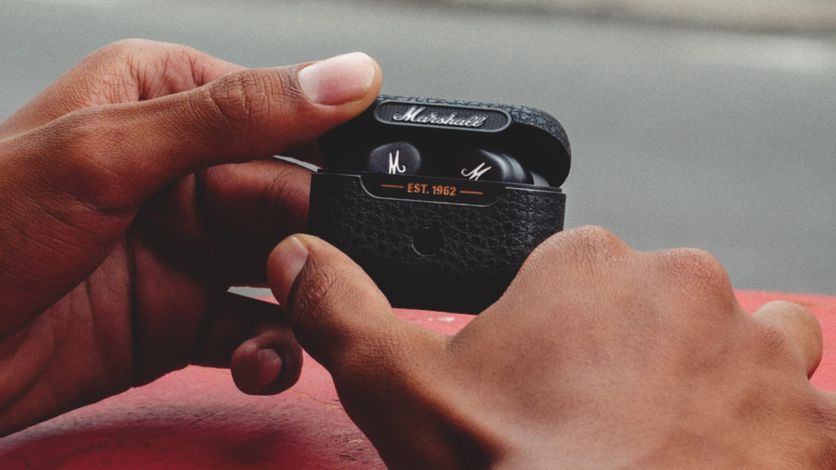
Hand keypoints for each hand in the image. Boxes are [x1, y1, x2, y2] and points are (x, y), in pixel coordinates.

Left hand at [0, 39, 380, 434]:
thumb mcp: (109, 152)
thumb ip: (233, 115)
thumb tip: (341, 78)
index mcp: (167, 101)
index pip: (281, 115)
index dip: (331, 153)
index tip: (376, 187)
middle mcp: (184, 173)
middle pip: (292, 199)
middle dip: (319, 238)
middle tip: (339, 268)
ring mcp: (188, 250)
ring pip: (284, 269)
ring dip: (306, 299)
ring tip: (310, 317)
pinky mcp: (185, 318)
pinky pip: (257, 331)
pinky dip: (273, 350)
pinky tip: (264, 359)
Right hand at [268, 227, 831, 468]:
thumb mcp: (398, 391)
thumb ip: (342, 310)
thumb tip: (299, 257)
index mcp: (586, 265)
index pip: (572, 270)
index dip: (551, 328)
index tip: (541, 376)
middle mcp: (682, 286)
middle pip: (654, 302)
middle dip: (627, 349)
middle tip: (592, 415)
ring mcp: (755, 348)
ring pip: (740, 336)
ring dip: (711, 370)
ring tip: (665, 428)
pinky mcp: (807, 418)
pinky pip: (797, 400)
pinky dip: (764, 427)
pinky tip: (716, 459)